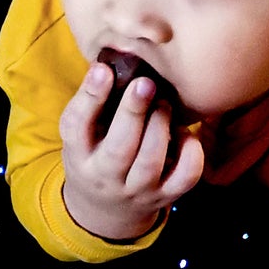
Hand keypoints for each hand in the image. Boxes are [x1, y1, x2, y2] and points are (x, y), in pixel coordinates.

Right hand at [58, 59, 202, 240]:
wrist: (107, 208)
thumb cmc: (94, 152)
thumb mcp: (81, 130)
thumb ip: (92, 100)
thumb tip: (108, 61)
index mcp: (79, 154)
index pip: (77, 127)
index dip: (91, 97)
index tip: (104, 69)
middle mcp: (106, 177)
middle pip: (119, 149)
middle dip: (133, 113)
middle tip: (145, 83)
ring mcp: (138, 190)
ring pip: (151, 163)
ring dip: (160, 128)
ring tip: (164, 103)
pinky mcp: (166, 196)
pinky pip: (185, 177)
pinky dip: (191, 152)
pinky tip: (185, 133)